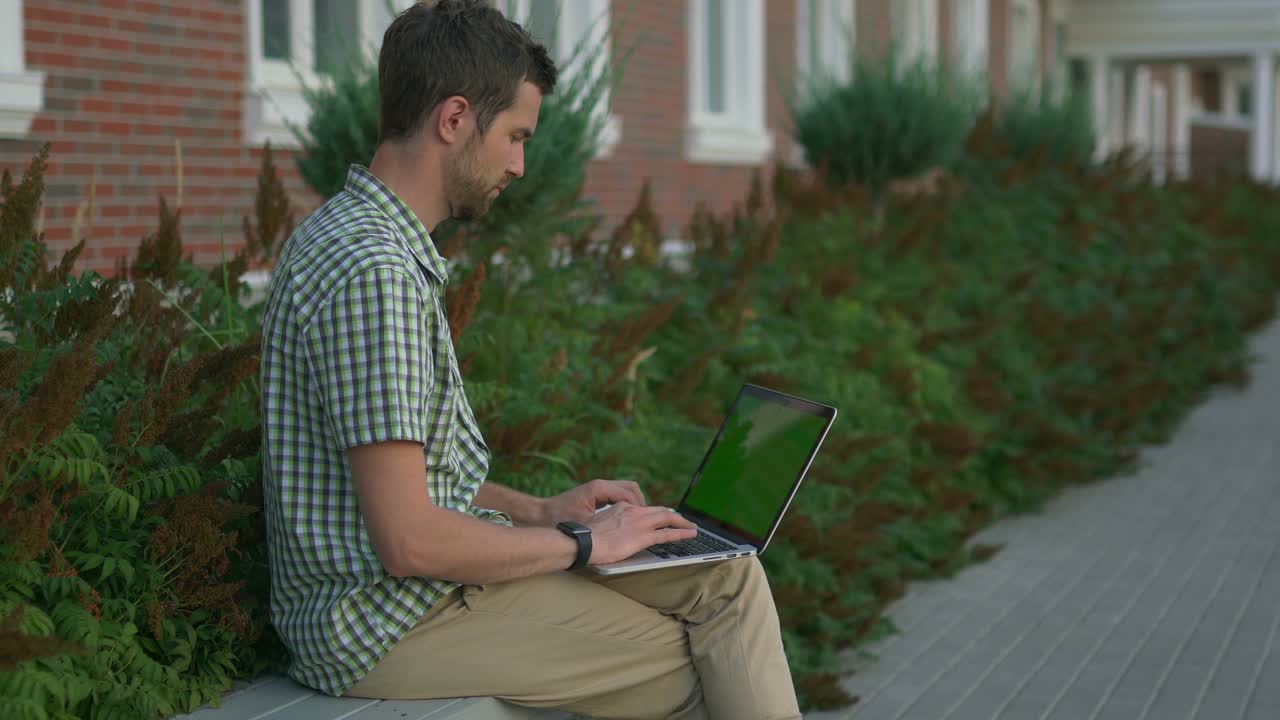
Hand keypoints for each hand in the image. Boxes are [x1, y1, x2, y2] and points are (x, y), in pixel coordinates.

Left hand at [541, 478, 645, 524]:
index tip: (646, 520)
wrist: (540, 514)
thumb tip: (623, 528)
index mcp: (599, 489)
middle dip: (641, 503)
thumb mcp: (584, 525)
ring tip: (638, 520)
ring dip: (634, 503)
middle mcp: (600, 485)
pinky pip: (618, 495)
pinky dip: (626, 504)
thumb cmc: (559, 519)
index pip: (630, 493)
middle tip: (645, 519)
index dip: (640, 507)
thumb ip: (604, 524)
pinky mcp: (596, 494)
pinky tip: (626, 518)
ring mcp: (598, 488)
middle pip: (631, 488)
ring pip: (626, 490)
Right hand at [584, 503, 698, 564]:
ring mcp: (639, 523)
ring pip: (667, 518)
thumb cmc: (585, 537)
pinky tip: (690, 534)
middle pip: (659, 511)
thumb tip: (613, 531)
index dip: (656, 513)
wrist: (583, 541)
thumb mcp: (599, 524)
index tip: (661, 518)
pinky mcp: (642, 537)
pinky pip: (667, 534)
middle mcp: (633, 511)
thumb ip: (610, 524)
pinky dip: (681, 533)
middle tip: (682, 521)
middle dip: (673, 516)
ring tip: (691, 527)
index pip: (644, 509)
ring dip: (682, 522)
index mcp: (622, 507)